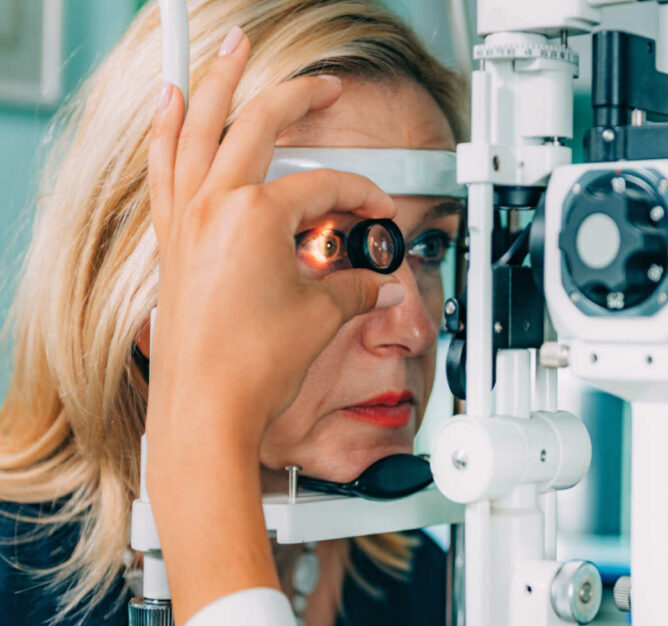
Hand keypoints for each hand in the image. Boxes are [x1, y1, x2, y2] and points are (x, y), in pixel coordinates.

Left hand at [143, 26, 400, 625]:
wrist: (205, 410)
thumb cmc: (254, 367)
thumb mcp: (323, 316)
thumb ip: (357, 286)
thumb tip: (379, 283)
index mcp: (257, 216)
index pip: (325, 188)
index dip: (362, 199)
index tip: (378, 220)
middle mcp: (214, 205)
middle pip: (259, 125)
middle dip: (296, 98)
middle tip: (322, 85)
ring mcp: (186, 219)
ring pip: (198, 128)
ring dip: (216, 83)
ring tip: (228, 49)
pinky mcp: (172, 240)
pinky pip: (164, 165)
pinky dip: (168, 129)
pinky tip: (171, 106)